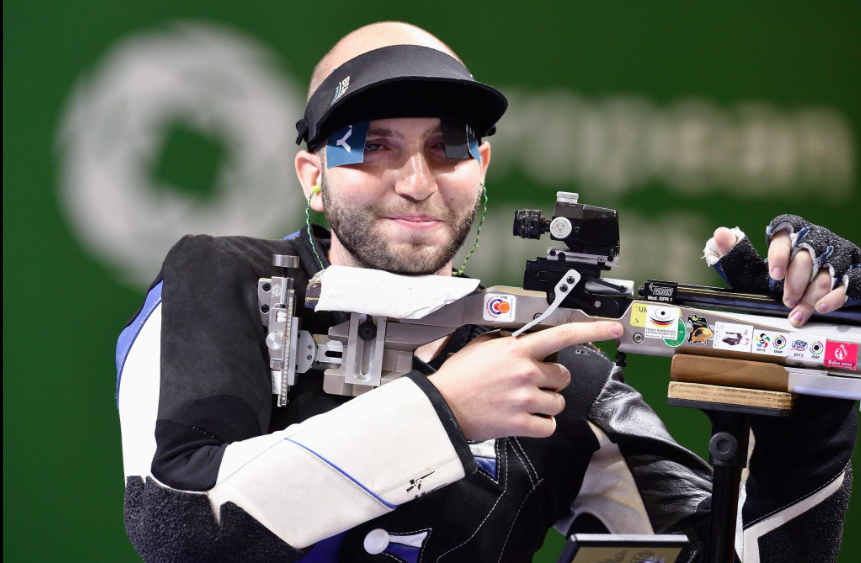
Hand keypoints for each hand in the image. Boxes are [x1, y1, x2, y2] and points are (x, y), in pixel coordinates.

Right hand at [427, 321, 622, 440]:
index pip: (564, 335)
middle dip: (552, 380)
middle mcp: (526, 372)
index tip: (613, 329)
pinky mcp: (522, 423)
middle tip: (531, 383)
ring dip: (546, 403)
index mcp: (518, 349)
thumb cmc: (458, 377)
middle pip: (563, 376)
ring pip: (559, 402)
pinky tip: (525, 418)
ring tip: (523, 402)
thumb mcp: (482, 346)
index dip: (594, 331)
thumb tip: (526, 342)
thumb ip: (509, 342)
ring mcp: (525, 399)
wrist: (441, 406)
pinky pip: (549, 425)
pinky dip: (541, 424)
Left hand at [713, 227, 846, 326]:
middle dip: (795, 284)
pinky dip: (833, 298)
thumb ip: (734, 252)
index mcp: (789, 232)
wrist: (801, 287)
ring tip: (796, 313)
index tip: (774, 275)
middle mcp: (815, 239)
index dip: (780, 255)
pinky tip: (821, 308)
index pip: (784, 236)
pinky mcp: (851, 271)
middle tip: (786, 300)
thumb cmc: (775, 274)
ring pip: (825, 275)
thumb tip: (721, 233)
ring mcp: (835, 255)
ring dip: (810, 297)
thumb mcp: (751, 266)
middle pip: (806, 259)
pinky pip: (847, 284)